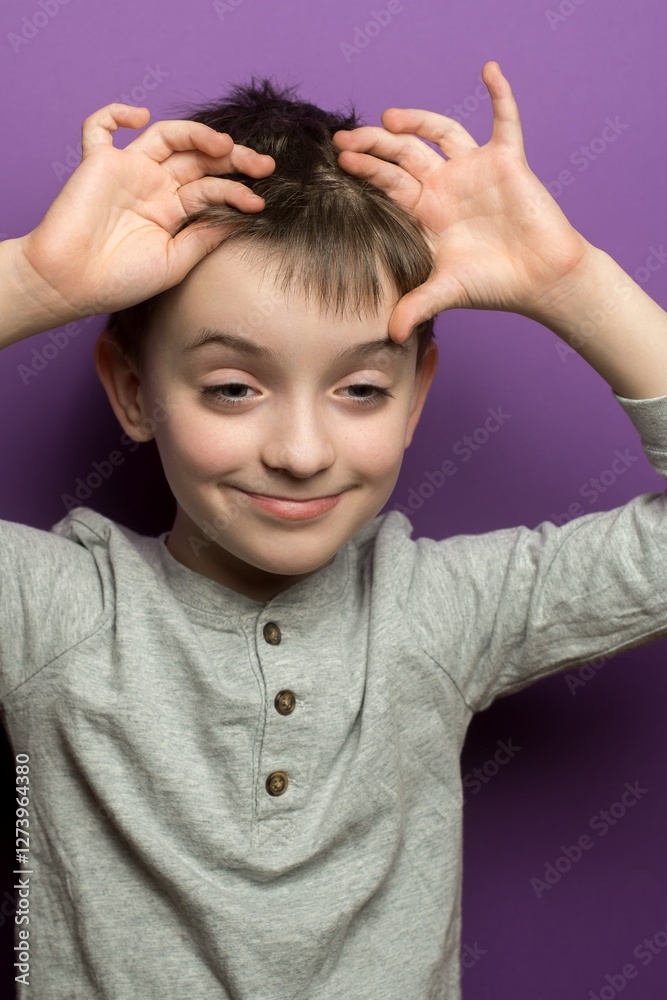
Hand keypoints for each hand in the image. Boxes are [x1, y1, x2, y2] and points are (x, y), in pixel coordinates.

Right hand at [15, 104, 275, 323]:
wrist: (73, 285)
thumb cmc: (121, 281)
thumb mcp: (176, 263)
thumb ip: (204, 237)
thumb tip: (241, 219)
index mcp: (173, 211)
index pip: (211, 189)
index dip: (237, 191)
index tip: (259, 203)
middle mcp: (154, 187)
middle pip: (199, 159)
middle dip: (233, 159)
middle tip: (263, 165)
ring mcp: (129, 171)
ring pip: (168, 136)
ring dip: (198, 134)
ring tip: (225, 145)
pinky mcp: (99, 163)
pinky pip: (101, 127)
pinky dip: (116, 113)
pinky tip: (141, 115)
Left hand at [333, 61, 592, 342]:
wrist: (540, 279)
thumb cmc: (494, 284)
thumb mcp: (447, 292)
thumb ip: (416, 305)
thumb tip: (391, 334)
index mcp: (426, 211)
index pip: (389, 183)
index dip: (366, 169)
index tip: (341, 159)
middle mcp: (445, 185)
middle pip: (404, 153)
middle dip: (374, 145)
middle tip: (347, 138)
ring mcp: (474, 170)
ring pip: (440, 132)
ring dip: (416, 120)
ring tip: (388, 117)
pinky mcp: (507, 161)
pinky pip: (505, 121)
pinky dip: (500, 95)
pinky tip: (489, 71)